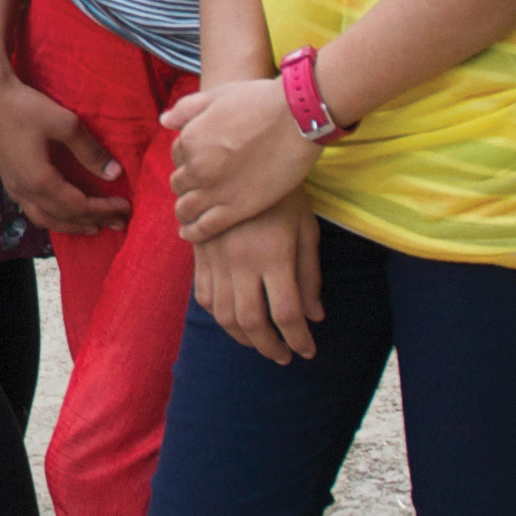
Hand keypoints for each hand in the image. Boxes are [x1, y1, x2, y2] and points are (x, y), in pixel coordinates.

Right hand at [0, 0, 131, 235]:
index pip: (79, 206)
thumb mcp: (66, 125)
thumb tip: (115, 174)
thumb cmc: (26, 106)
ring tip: (91, 226)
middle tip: (117, 224)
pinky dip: (51, 215)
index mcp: (40, 181)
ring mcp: (12, 186)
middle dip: (92, 222)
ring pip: (43, 218)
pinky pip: (31, 208)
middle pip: (63, 218)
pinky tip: (59, 210)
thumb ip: (90, 152)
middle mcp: (24, 190)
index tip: (127, 207)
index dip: (104, 210)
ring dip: (70, 225)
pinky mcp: (6, 177)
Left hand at [165, 76, 319, 242]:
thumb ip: (187, 108)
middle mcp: (197, 167)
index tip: (199, 162)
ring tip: (189, 215)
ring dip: (185, 211)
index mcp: (190, 139)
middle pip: (179, 183)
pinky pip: (204, 228)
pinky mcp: (237, 209)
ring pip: (186, 208)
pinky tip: (190, 234)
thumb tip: (164, 120)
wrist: (297, 118)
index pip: (176, 155)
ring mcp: (216, 190)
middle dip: (187, 184)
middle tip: (201, 187)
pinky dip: (193, 233)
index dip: (187, 159)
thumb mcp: (217, 95)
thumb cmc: (260, 101)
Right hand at [191, 192, 323, 364]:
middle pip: (252, 322)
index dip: (299, 340)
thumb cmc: (284, 193)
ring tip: (260, 343)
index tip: (308, 351)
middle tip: (284, 356)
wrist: (238, 159)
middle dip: (270, 347)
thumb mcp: (307, 228)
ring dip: (243, 338)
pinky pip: (204, 296)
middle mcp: (242, 261)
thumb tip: (315, 317)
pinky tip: (234, 319)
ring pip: (224, 315)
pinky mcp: (201, 253)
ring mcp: (216, 258)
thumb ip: (310, 275)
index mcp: (274, 254)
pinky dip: (219, 316)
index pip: (287, 314)